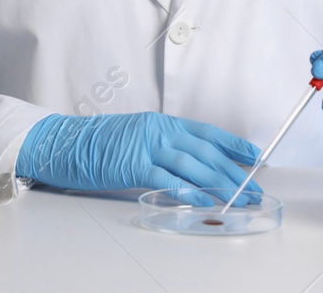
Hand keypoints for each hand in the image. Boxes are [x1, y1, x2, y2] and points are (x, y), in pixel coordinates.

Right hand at [16, 112, 261, 200]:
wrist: (68, 143)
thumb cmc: (102, 143)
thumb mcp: (139, 136)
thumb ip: (165, 146)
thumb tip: (194, 164)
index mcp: (161, 122)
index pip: (206, 132)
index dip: (232, 144)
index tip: (254, 155)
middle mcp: (158, 130)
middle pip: (205, 151)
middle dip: (233, 171)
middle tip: (253, 187)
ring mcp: (146, 146)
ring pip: (192, 164)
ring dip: (218, 183)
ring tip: (237, 197)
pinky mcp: (133, 165)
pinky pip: (168, 179)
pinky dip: (189, 190)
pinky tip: (204, 200)